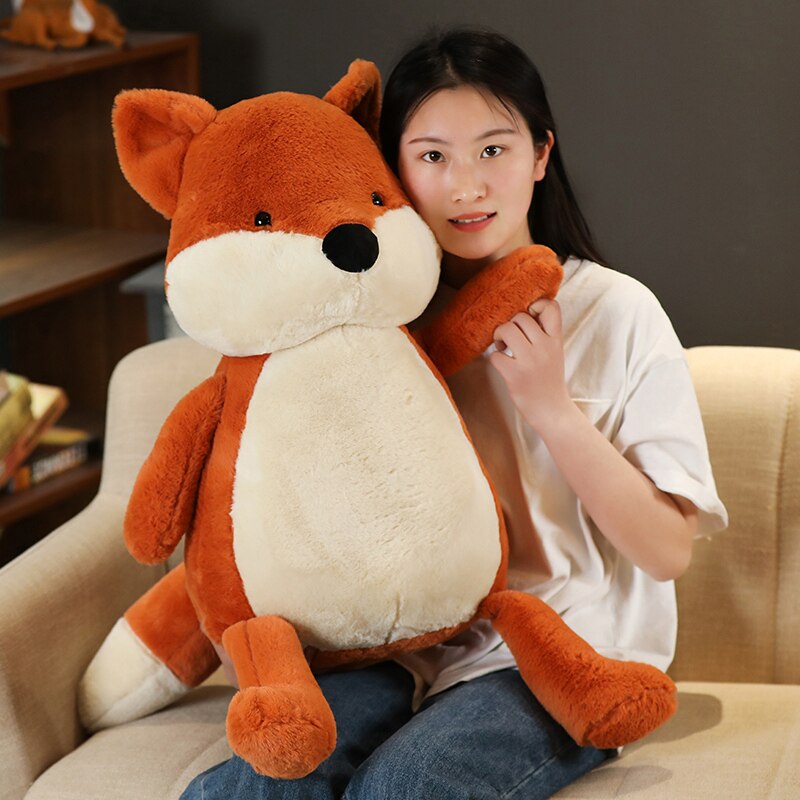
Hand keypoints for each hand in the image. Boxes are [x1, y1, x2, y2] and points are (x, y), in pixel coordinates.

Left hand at [488, 299, 571, 431]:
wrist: (552, 411)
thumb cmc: (549, 380)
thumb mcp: (554, 353)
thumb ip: (544, 334)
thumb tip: (524, 313)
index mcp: (556, 340)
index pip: (552, 307)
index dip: (537, 305)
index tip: (530, 318)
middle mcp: (544, 347)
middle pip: (520, 316)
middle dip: (510, 325)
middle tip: (510, 340)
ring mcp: (530, 361)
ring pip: (506, 329)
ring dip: (499, 336)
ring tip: (503, 348)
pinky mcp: (515, 375)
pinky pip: (495, 355)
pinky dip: (495, 358)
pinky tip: (502, 365)